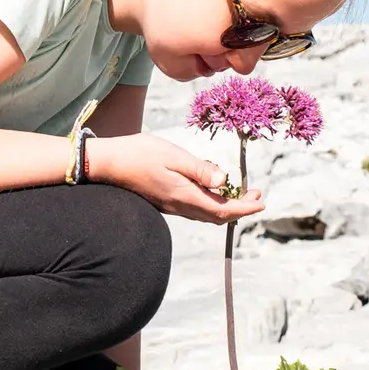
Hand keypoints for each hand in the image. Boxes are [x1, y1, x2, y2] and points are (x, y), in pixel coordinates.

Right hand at [89, 134, 264, 224]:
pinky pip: (195, 209)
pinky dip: (211, 203)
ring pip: (206, 214)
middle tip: (255, 196)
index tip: (261, 202)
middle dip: (239, 209)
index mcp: (184, 195)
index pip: (222, 209)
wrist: (107, 163)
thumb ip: (200, 169)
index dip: (244, 208)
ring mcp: (171, 205)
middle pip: (217, 216)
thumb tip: (225, 181)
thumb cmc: (138, 154)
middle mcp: (179, 205)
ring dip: (226, 207)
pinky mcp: (165, 201)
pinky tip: (213, 190)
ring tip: (241, 193)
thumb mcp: (173, 156)